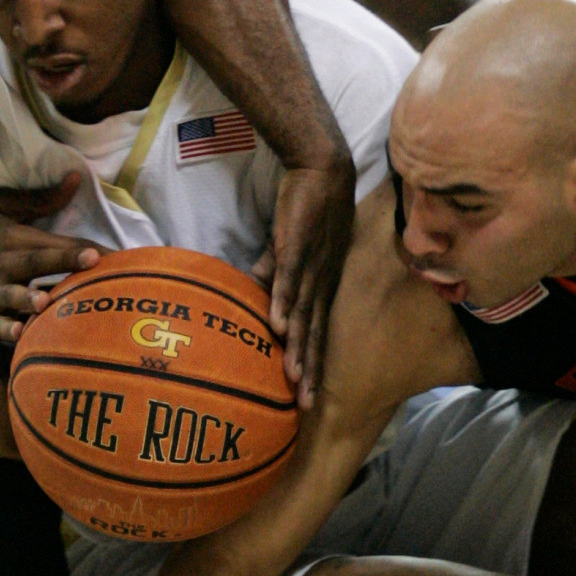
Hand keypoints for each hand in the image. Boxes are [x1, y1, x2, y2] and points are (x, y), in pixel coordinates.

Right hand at [0, 174, 98, 344]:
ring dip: (26, 300)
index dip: (78, 246)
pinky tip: (18, 336)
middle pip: (36, 263)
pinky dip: (3, 331)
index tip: (107, 251)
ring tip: (42, 304)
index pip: (53, 242)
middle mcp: (4, 265)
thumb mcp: (1, 209)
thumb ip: (42, 200)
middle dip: (62, 263)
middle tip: (90, 264)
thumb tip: (77, 178)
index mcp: (14, 239)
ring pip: (11, 297)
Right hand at [251, 157, 354, 405]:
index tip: (308, 398)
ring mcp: (311, 266)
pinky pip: (290, 280)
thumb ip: (272, 273)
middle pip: (316, 333)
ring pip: (304, 313)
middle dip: (310, 369)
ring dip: (299, 346)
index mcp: (322, 286)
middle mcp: (322, 283)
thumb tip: (252, 292)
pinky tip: (278, 327)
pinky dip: (284, 303)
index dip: (314, 364)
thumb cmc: (308, 210)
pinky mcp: (297, 247)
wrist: (322, 170)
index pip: (319, 332)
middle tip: (305, 404)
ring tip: (292, 377)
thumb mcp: (289, 249)